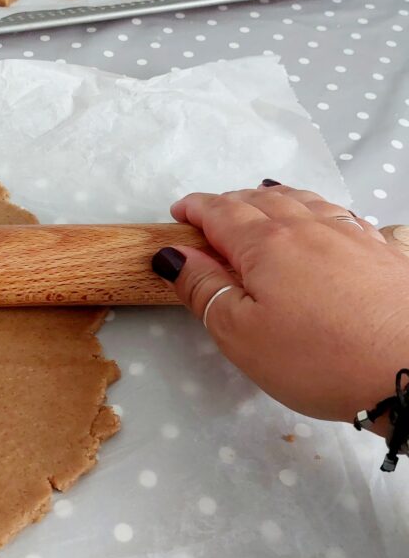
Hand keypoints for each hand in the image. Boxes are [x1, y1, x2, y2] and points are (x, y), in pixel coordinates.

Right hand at [151, 182, 408, 422]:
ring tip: (260, 204)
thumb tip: (174, 253)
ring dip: (272, 198)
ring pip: (303, 200)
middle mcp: (308, 227)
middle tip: (213, 215)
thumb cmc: (319, 358)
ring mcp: (351, 235)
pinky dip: (316, 210)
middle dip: (230, 202)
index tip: (179, 213)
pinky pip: (340, 215)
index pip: (220, 212)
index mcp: (265, 244)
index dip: (195, 209)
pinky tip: (321, 222)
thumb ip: (204, 289)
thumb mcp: (241, 335)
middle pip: (261, 199)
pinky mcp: (384, 252)